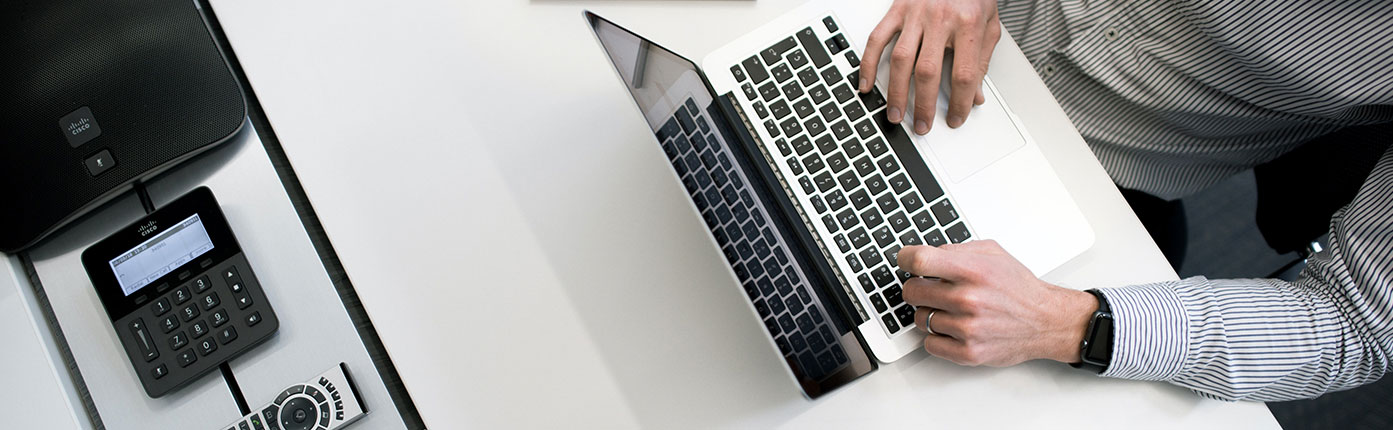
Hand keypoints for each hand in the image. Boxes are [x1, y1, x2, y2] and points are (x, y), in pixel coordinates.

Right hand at [861, 0, 1001, 133]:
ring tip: (895, 114)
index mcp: (968, 24)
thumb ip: (982, 60)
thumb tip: (975, 95)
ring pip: (901, 60)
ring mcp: (915, 15)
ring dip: (897, 92)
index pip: (964, 74)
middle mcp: (940, 19)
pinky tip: (867, 84)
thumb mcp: (989, 24)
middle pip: (928, 72)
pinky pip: (877, 39)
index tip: (956, 118)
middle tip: (922, 125)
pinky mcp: (897, 10)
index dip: (960, 102)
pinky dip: (869, 64)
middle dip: (924, 105)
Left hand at [895, 240, 1096, 365]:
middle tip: (930, 288)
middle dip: (917, 287)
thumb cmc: (1019, 288)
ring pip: (919, 318)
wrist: (1046, 321)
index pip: (919, 261)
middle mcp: (968, 299)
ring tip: (950, 309)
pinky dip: (936, 336)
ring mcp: (967, 328)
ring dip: (929, 313)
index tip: (905, 261)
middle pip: (912, 291)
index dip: (905, 259)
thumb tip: (925, 253)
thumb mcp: (993, 253)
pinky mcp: (968, 352)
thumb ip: (957, 250)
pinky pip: (929, 343)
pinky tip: (952, 327)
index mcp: (973, 271)